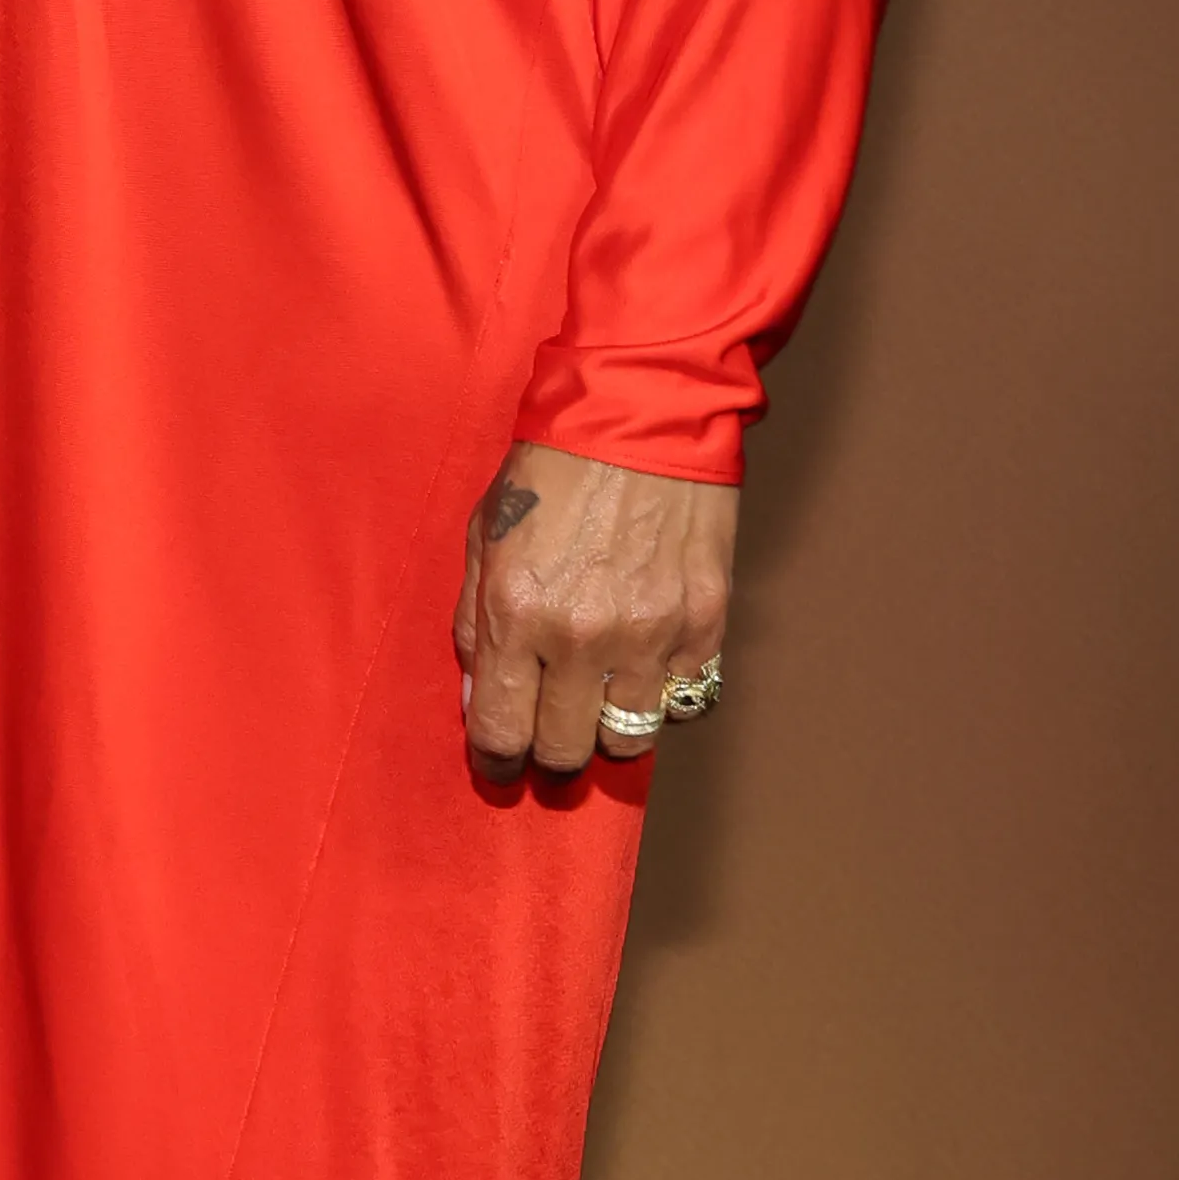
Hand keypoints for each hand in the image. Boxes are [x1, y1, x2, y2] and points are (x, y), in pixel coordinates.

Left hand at [452, 443, 736, 777]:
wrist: (640, 414)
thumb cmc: (551, 469)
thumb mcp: (484, 534)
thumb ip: (475, 623)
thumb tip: (480, 697)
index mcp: (516, 614)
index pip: (501, 733)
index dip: (497, 763)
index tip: (501, 765)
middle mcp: (581, 637)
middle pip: (565, 750)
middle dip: (550, 752)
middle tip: (549, 730)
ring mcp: (649, 635)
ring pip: (629, 739)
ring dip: (608, 729)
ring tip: (599, 700)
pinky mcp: (703, 623)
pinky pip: (681, 699)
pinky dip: (660, 693)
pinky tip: (644, 662)